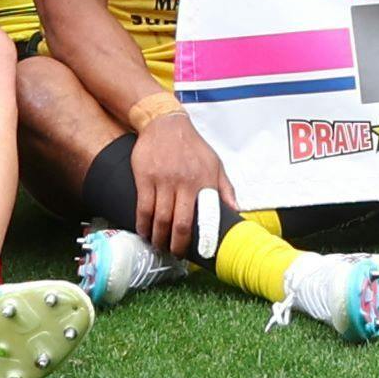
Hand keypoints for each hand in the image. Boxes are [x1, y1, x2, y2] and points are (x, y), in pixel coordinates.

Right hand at [132, 109, 235, 256]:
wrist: (165, 124)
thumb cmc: (192, 146)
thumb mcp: (215, 163)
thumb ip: (225, 188)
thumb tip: (235, 210)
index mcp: (205, 180)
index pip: (205, 216)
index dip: (202, 238)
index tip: (199, 252)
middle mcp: (184, 182)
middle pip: (179, 223)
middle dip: (177, 244)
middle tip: (175, 253)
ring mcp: (163, 180)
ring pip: (160, 219)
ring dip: (159, 238)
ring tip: (159, 245)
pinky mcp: (145, 178)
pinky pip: (143, 208)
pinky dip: (143, 225)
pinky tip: (144, 232)